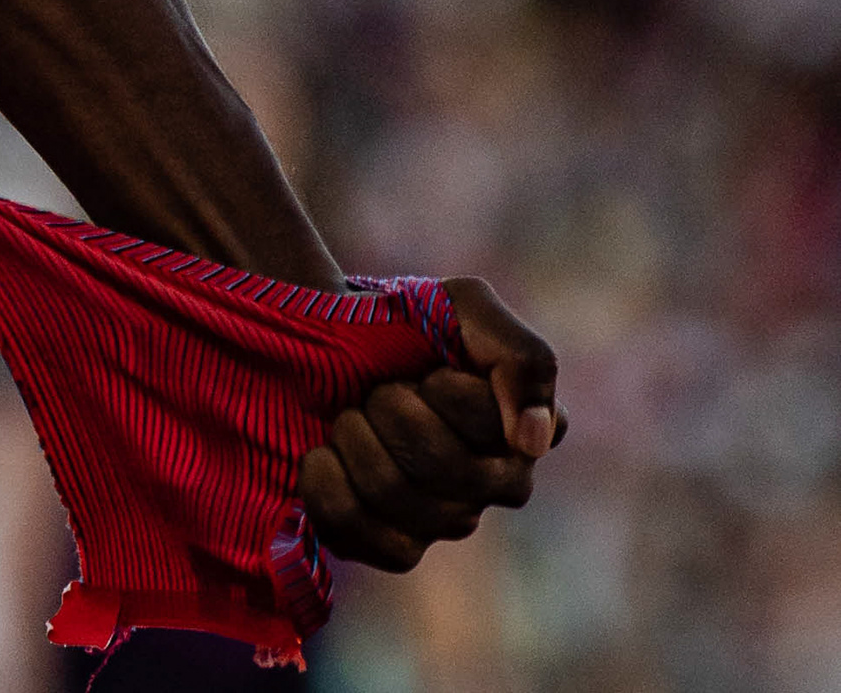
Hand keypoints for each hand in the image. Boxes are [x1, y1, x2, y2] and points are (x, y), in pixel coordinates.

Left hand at [299, 276, 563, 572]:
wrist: (316, 337)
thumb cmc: (401, 321)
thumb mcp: (466, 306)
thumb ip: (522, 357)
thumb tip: (532, 440)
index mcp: (523, 433)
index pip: (493, 427)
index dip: (442, 388)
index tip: (426, 368)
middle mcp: (496, 486)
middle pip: (443, 466)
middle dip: (389, 407)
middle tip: (376, 389)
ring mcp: (443, 520)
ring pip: (398, 497)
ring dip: (353, 438)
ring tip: (347, 417)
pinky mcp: (389, 542)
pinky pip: (362, 537)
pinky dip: (326, 486)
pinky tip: (321, 454)